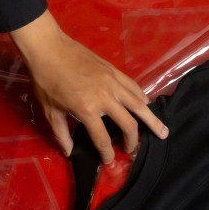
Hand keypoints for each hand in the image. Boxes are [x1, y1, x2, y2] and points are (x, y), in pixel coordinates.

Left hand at [11, 10, 168, 163]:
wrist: (49, 48)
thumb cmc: (46, 81)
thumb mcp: (50, 111)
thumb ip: (62, 134)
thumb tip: (69, 152)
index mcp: (87, 110)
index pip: (102, 139)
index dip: (107, 154)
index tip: (109, 160)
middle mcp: (105, 97)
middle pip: (128, 124)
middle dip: (132, 141)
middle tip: (132, 150)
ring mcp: (113, 83)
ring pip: (139, 105)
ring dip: (151, 120)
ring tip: (162, 131)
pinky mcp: (115, 71)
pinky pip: (134, 88)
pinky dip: (143, 98)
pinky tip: (147, 106)